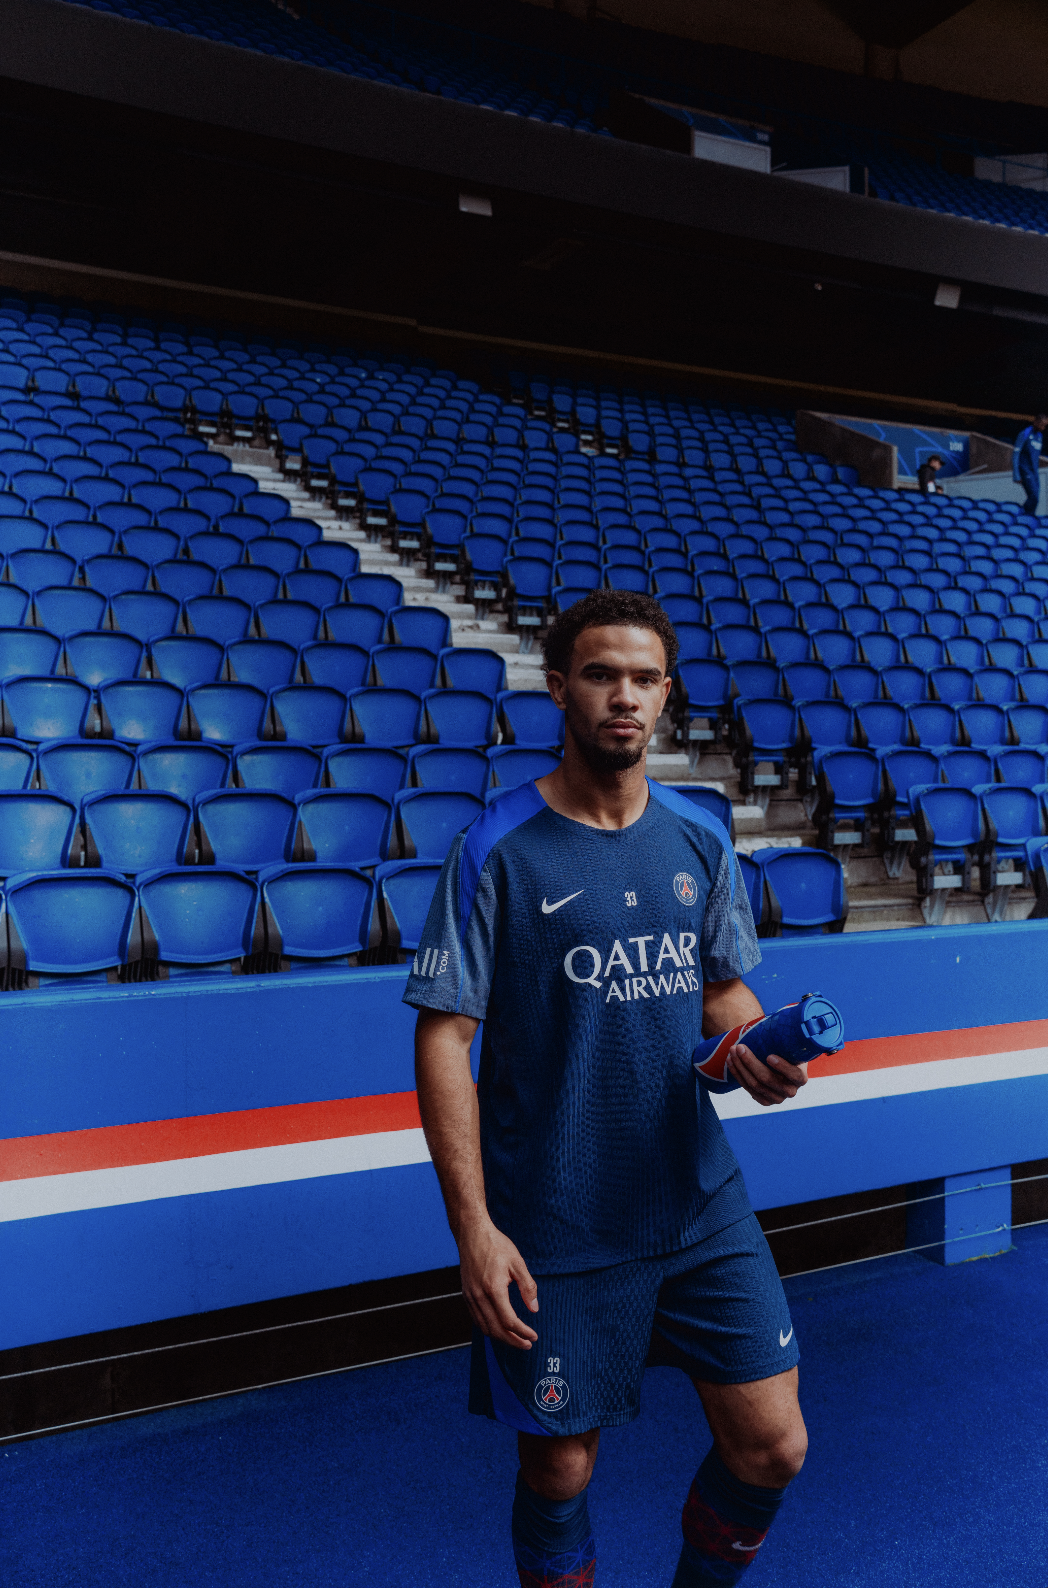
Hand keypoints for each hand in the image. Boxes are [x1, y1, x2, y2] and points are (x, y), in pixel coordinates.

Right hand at [458, 1219, 538, 1349]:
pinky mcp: (466, 1295)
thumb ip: (527, 1286)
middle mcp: (479, 1297)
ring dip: (500, 1338)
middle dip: (513, 1341)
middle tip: (527, 1344)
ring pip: (484, 1328)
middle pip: (496, 1330)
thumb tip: (534, 1309)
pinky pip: (477, 1319)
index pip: (509, 1321)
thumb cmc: (496, 1245)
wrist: (472, 1233)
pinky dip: (489, 1328)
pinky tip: (499, 1327)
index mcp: (494, 1289)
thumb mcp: (517, 1262)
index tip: (534, 1336)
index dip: (523, 1332)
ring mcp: (470, 1297)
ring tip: (515, 1339)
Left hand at [727, 1043, 807, 1106]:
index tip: (769, 1056)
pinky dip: (737, 1074)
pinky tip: (730, 1061)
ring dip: (740, 1067)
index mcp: (800, 1077)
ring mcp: (777, 1098)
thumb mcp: (790, 1045)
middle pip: (767, 1079)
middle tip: (739, 1047)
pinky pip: (748, 1089)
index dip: (782, 1067)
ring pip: (754, 1084)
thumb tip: (780, 1021)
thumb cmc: (786, 1051)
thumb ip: (786, 1038)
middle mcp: (790, 1090)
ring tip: (732, 1051)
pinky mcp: (764, 1100)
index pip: (794, 1074)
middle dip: (750, 1062)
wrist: (781, 1063)